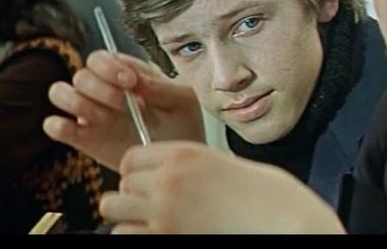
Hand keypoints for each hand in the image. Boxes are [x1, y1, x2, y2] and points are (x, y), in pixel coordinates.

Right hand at [44, 51, 204, 170]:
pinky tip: (79, 131)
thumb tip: (133, 80)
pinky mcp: (81, 138)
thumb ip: (160, 86)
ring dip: (79, 103)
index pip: (102, 57)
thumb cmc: (184, 126)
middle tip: (125, 105)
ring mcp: (89, 113)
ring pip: (59, 92)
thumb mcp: (183, 101)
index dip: (110, 67)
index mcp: (125, 73)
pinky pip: (54, 125)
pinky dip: (58, 125)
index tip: (130, 83)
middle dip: (100, 88)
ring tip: (106, 119)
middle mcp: (102, 89)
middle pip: (81, 74)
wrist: (178, 164)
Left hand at [100, 141, 345, 233]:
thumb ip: (180, 164)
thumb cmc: (253, 190)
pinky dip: (133, 233)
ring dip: (126, 214)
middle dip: (132, 194)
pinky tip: (153, 233)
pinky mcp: (165, 234)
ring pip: (113, 207)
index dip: (135, 172)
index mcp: (181, 153)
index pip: (131, 158)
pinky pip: (124, 233)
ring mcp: (164, 209)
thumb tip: (151, 175)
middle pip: (122, 183)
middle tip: (149, 205)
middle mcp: (168, 178)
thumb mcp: (213, 161)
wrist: (273, 213)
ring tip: (146, 220)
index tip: (144, 182)